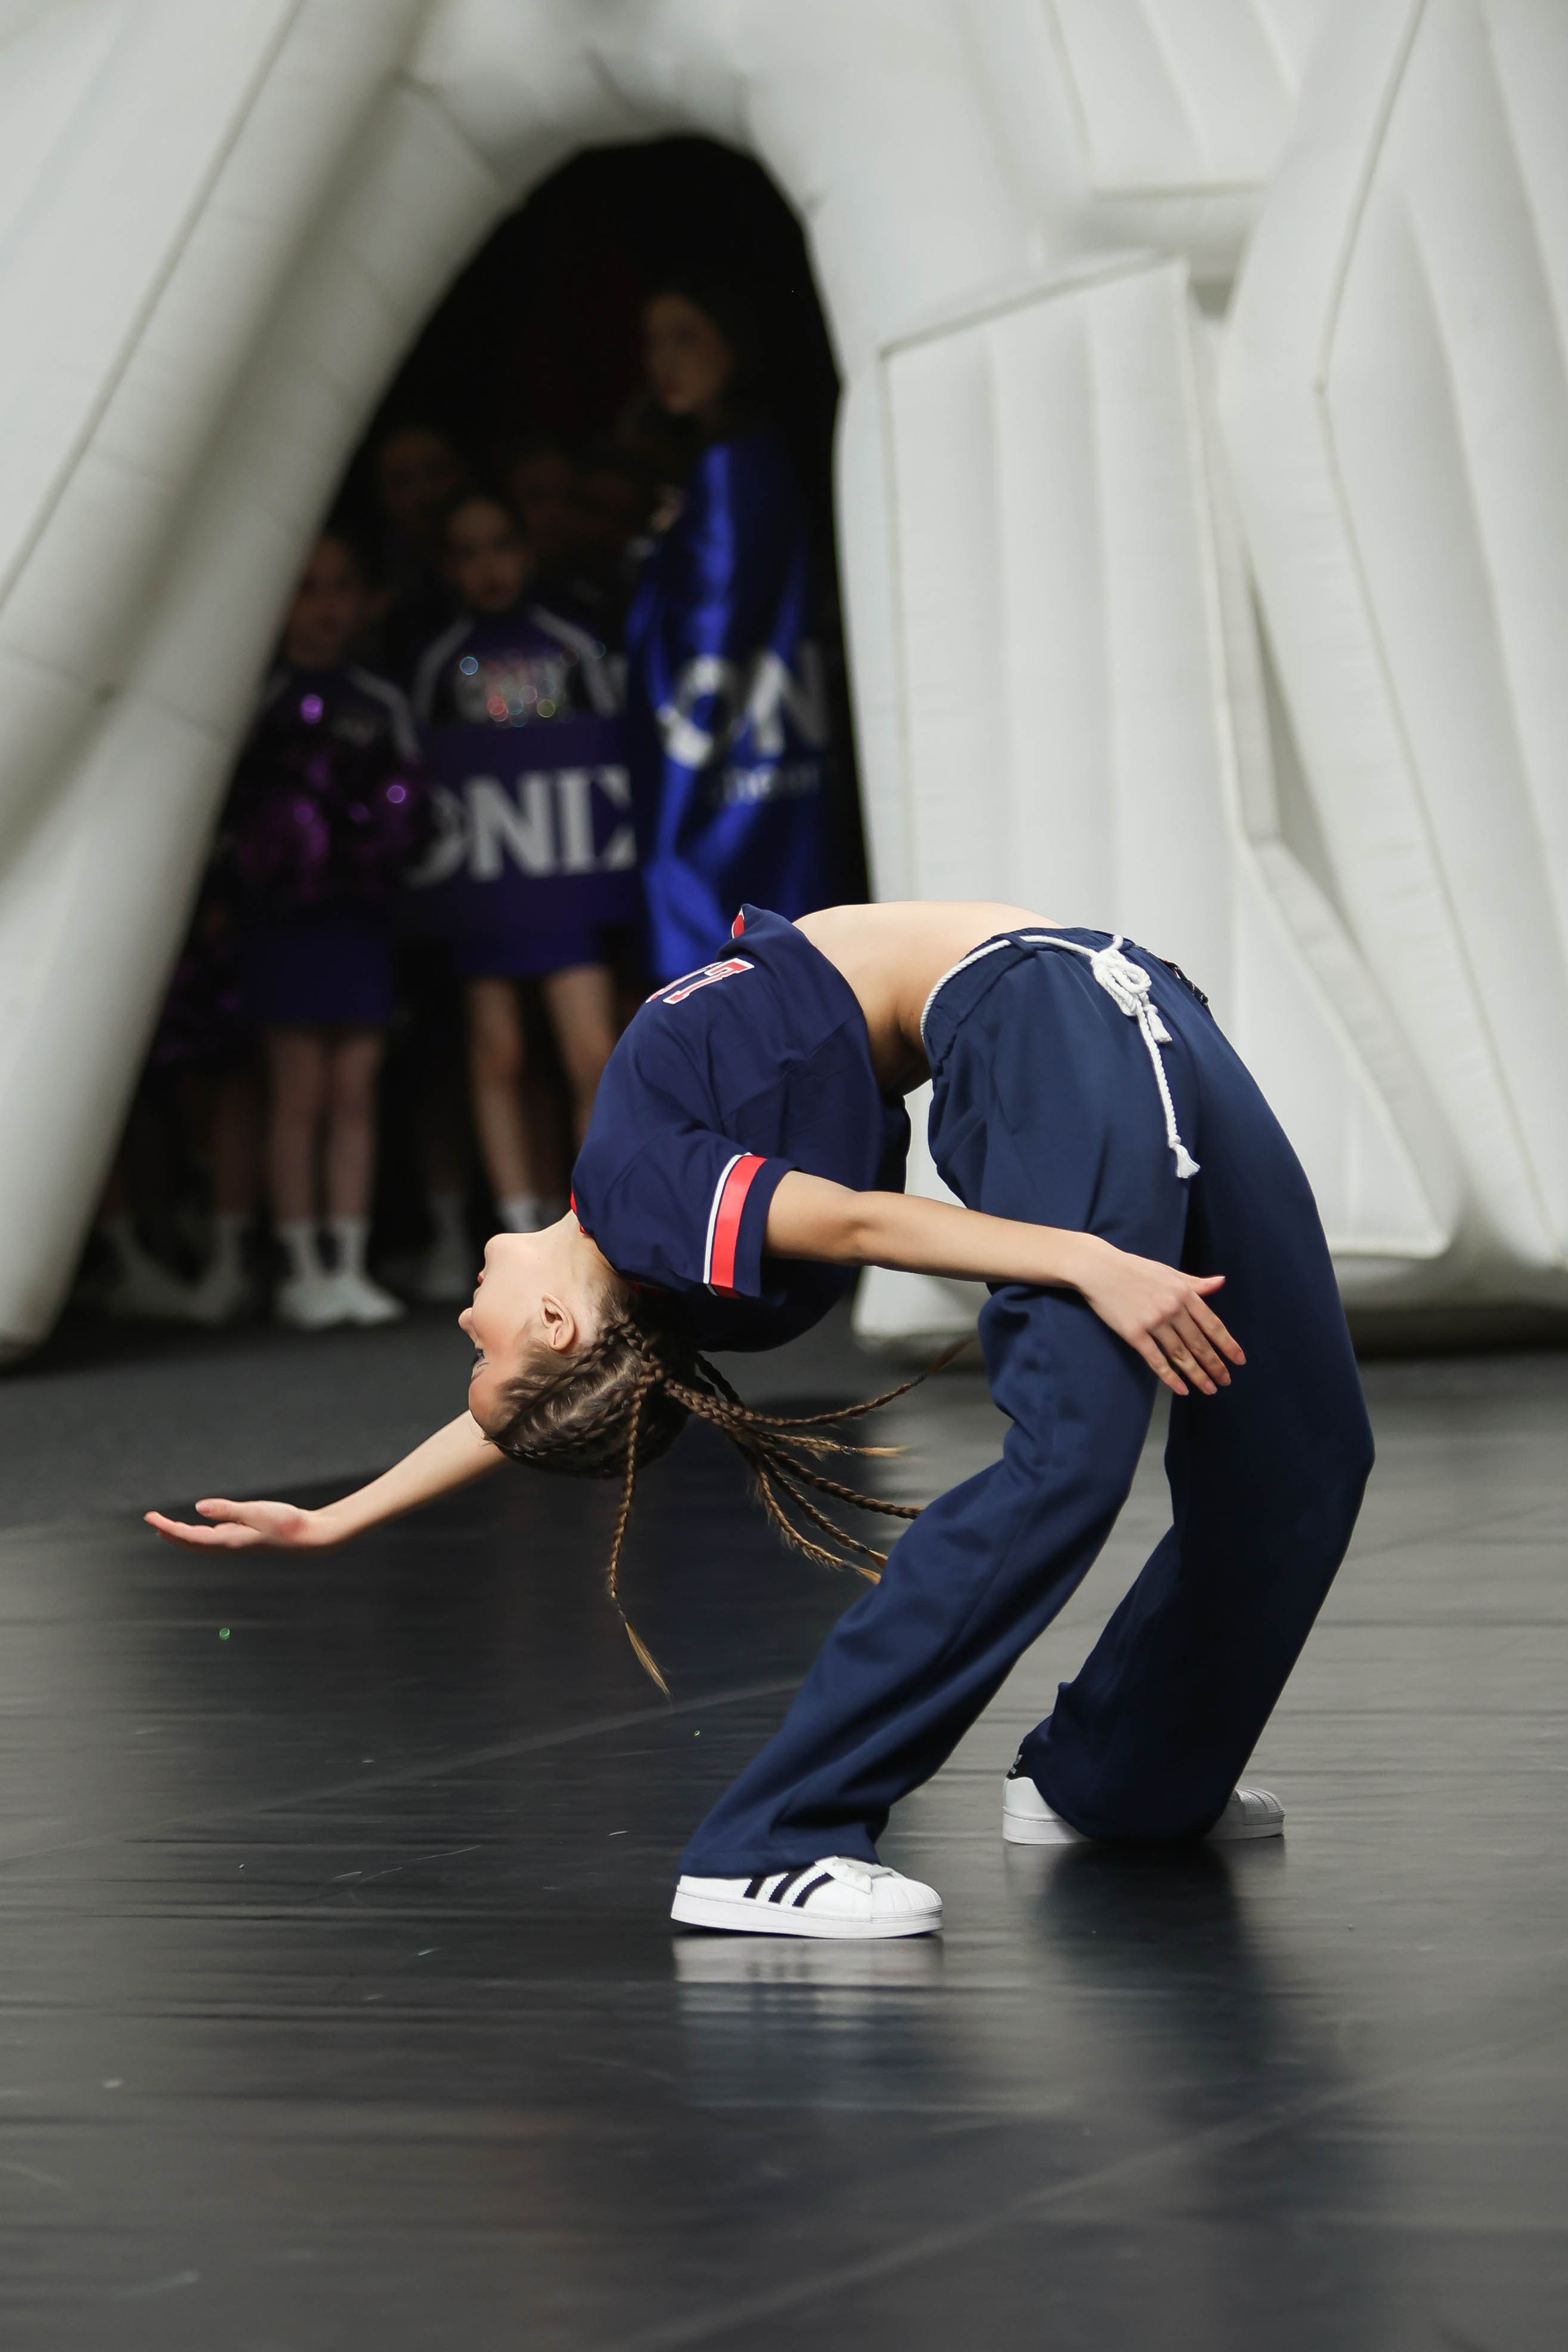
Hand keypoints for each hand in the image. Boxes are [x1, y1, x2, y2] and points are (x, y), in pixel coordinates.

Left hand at [143, 1498, 328, 1551]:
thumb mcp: (256, 1511)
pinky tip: (201, 1528)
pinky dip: (199, 1534)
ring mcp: (237, 1542)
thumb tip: (199, 1508)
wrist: (309, 1535)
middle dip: (170, 1533)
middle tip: (152, 1520)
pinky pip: (213, 1538)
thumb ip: (227, 1510)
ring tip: (167, 1528)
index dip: (168, 1527)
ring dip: (182, 1536)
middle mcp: (230, 1544)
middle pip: (191, 1543)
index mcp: (229, 1540)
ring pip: (201, 1542)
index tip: (150, 1517)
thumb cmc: (287, 1522)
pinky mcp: (245, 1537)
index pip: (190, 1536)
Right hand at [1074, 1241, 1245, 1396]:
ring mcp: (1153, 1322)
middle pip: (1199, 1343)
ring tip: (1210, 1389)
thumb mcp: (1169, 1272)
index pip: (1212, 1324)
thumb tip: (1221, 1282)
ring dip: (1197, 1375)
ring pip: (1181, 1355)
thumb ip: (1196, 1282)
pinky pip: (1156, 1360)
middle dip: (1215, 1365)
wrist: (1099, 1269)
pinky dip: (1170, 1377)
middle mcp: (1172, 1309)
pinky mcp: (1134, 1333)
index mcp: (1184, 1293)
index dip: (1228, 1344)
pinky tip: (1181, 1389)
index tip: (1239, 1360)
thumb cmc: (1135, 1270)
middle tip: (1226, 1381)